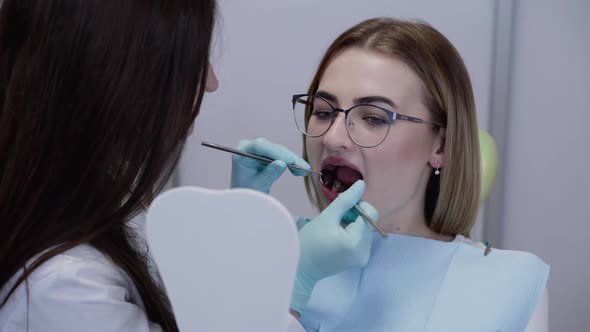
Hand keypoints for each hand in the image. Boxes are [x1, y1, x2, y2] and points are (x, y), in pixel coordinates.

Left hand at [230, 138, 310, 193]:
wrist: (247, 196)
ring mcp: (259, 150)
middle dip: (288, 157)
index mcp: (242, 153)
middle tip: (303, 167)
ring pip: (280, 151)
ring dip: (293, 160)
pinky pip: (281, 155)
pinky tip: (301, 169)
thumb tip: (282, 163)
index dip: (276, 152)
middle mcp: (250, 147)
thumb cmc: (248, 191)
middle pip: (272, 148)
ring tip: (304, 170)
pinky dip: (291, 162)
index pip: (260, 146)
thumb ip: (270, 173)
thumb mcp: (259, 185)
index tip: (290, 160)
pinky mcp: (267, 154)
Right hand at [290, 180, 377, 313]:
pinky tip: (337, 236)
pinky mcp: (359, 261)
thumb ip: (346, 199)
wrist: (301, 267)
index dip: (358, 206)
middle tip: (335, 217)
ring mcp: (363, 258)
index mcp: (357, 242)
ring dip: (353, 224)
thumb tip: (362, 184)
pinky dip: (352, 234)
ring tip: (334, 227)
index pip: (370, 214)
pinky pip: (361, 240)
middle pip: (368, 223)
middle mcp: (365, 252)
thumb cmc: (310, 241)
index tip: (342, 207)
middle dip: (354, 216)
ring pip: (365, 230)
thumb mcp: (327, 216)